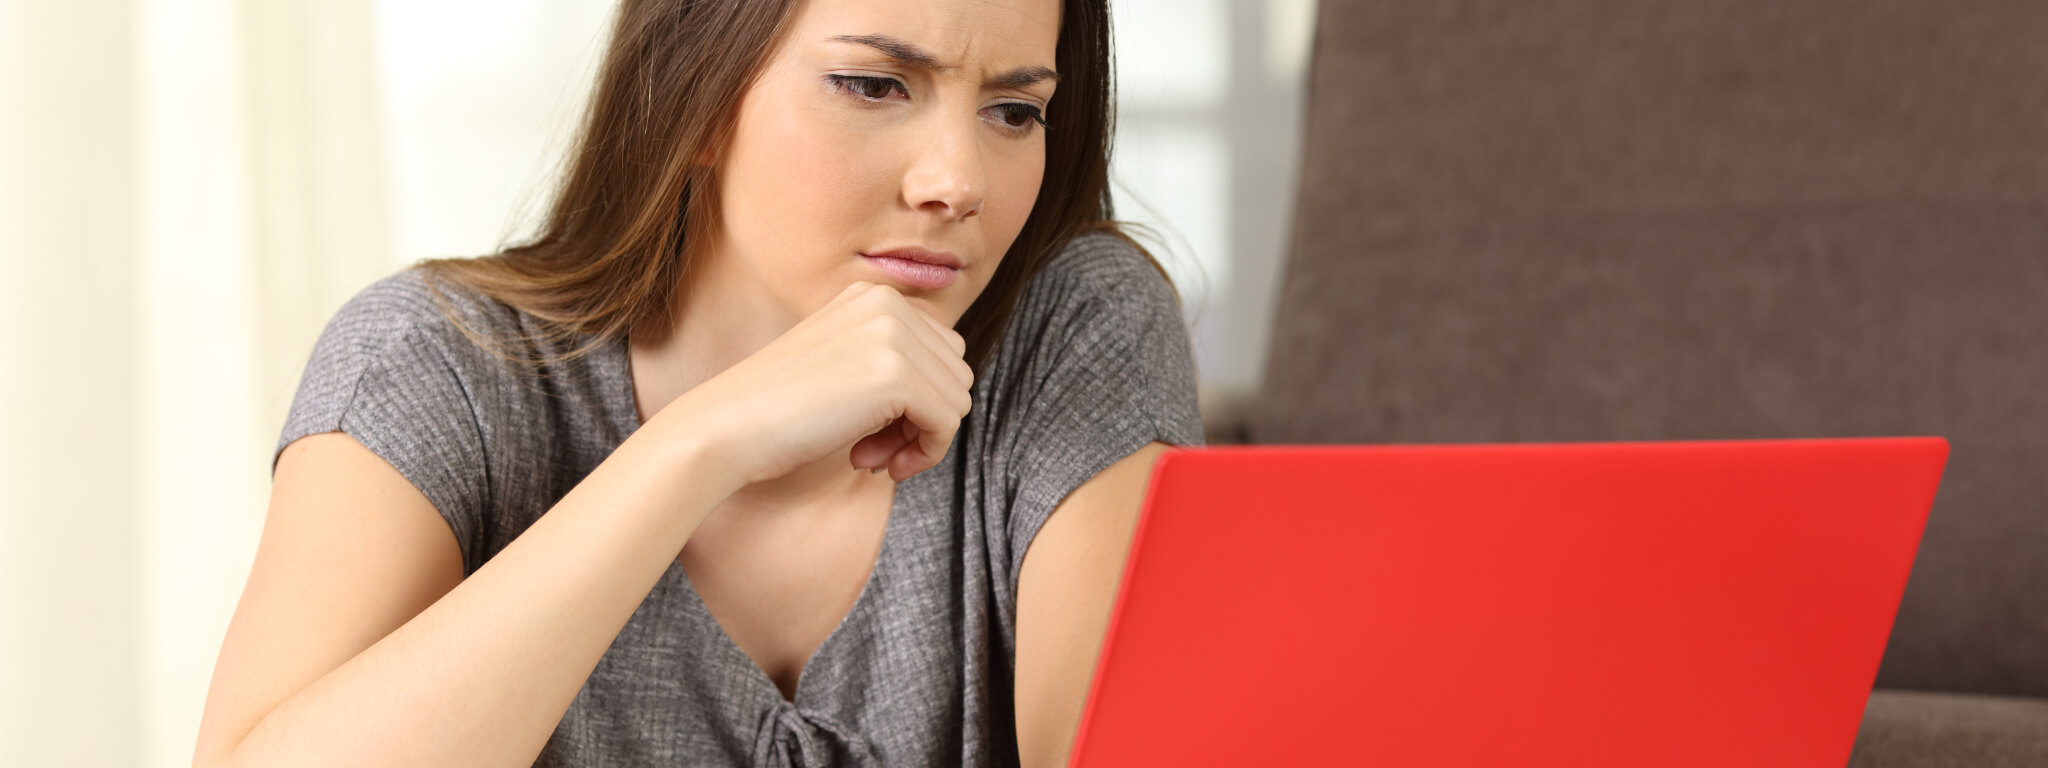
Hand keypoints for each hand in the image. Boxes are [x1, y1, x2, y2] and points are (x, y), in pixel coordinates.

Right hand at [657, 282, 974, 488]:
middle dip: (923, 419)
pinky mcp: (896, 375)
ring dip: (920, 440)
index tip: (875, 430)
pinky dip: (924, 454)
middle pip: (955, 374)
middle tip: (874, 448)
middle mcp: (888, 303)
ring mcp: (893, 335)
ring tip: (868, 455)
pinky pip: (947, 423)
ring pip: (957, 399)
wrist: (725, 428)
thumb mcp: (841, 362)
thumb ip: (891, 360)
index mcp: (874, 296)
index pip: (942, 351)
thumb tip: (955, 392)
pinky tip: (873, 463)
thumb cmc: (777, 409)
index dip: (919, 400)